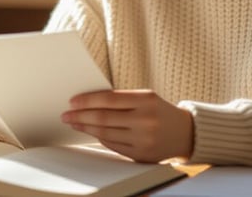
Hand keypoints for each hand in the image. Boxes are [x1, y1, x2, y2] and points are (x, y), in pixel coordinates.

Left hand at [61, 89, 192, 162]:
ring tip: (75, 123)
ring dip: (86, 128)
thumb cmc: (159, 110)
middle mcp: (145, 120)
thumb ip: (121, 99)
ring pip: (105, 134)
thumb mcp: (145, 97)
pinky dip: (100, 139)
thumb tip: (88, 102)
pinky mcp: (141, 155)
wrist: (185, 132)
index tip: (72, 101)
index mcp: (146, 100)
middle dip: (80, 116)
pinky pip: (113, 146)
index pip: (108, 99)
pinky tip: (91, 133)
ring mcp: (144, 139)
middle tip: (66, 115)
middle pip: (103, 118)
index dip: (87, 100)